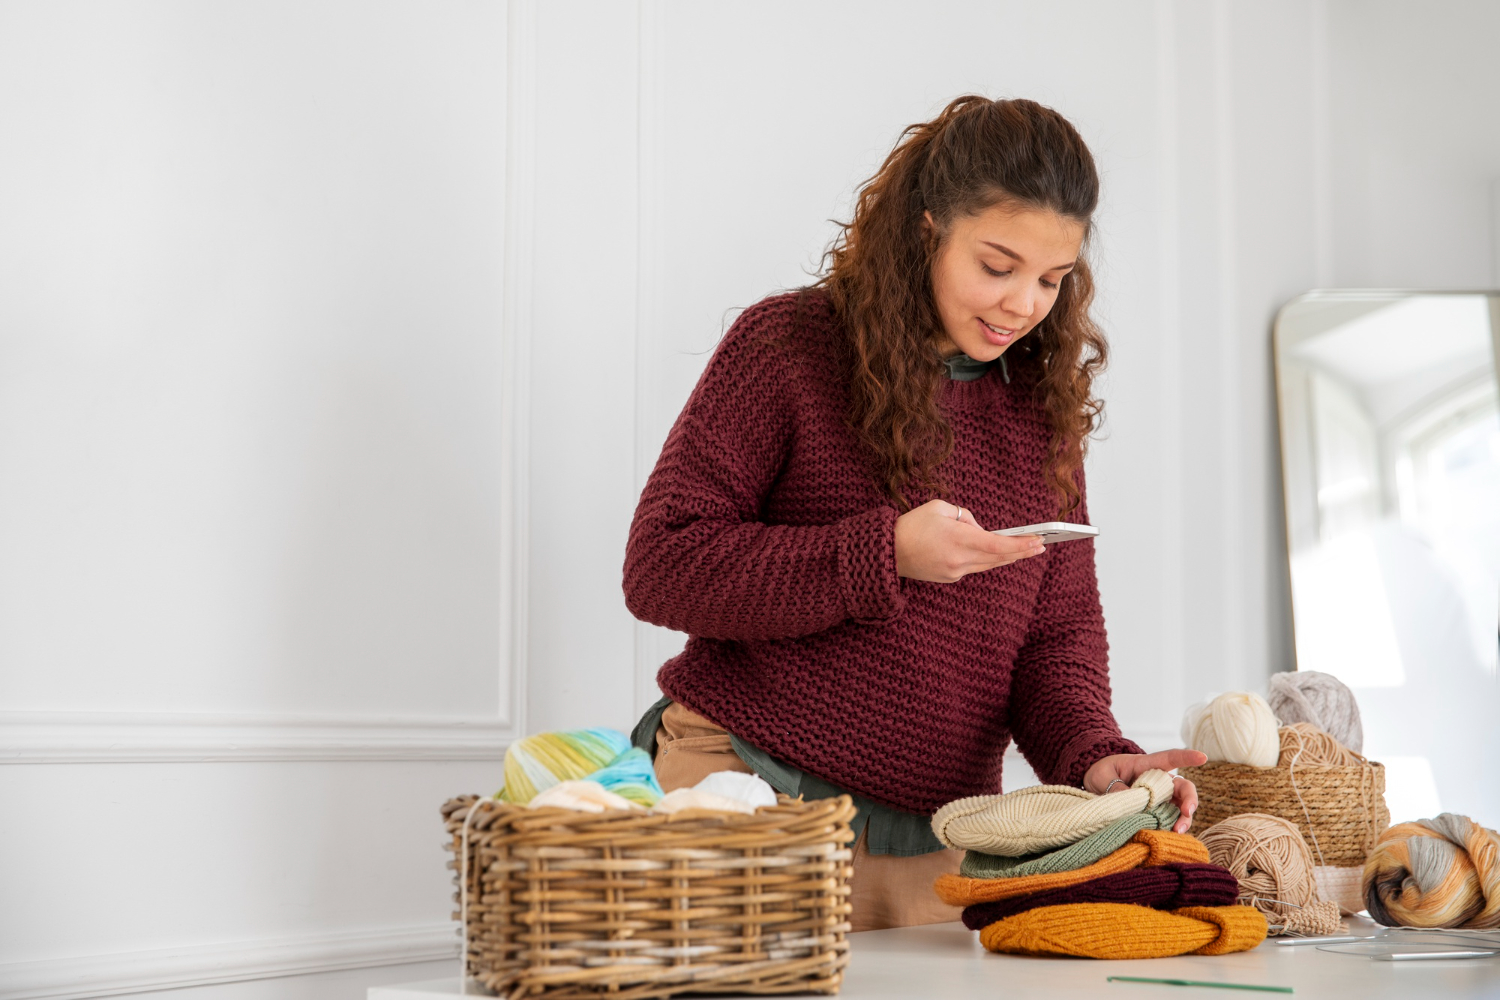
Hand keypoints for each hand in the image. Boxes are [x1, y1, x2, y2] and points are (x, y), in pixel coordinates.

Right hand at [894, 499, 1044, 582]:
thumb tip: (979, 528)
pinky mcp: (949, 578)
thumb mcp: (940, 508)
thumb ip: (966, 516)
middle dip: (1021, 552)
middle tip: (1040, 547)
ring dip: (1006, 557)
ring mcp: (955, 572)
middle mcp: (960, 560)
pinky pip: (973, 567)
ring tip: (1024, 550)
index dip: (1021, 545)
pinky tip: (993, 553)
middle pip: (998, 558)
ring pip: (988, 565)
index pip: (998, 545)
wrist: (887, 551)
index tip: (1038, 542)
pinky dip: (985, 559)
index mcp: (958, 539)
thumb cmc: (912, 524)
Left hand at [1083, 749, 1207, 833]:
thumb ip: (1115, 785)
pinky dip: (1170, 829)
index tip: (1203, 757)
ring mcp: (1159, 799)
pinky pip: (1168, 821)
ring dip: (1183, 819)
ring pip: (1180, 808)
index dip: (1187, 757)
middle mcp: (1159, 782)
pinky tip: (1167, 837)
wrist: (1095, 784)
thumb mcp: (1102, 775)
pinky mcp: (1155, 814)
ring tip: (1177, 831)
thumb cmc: (1101, 773)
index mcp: (1147, 765)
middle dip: (1189, 800)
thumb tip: (1130, 801)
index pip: (1170, 758)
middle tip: (1187, 812)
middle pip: (1183, 788)